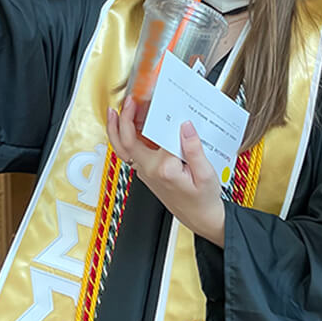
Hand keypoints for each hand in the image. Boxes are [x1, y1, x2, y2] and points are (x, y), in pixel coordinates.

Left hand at [107, 99, 226, 245]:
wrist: (201, 218)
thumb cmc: (204, 199)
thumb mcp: (206, 173)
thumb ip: (194, 149)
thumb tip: (186, 127)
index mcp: (164, 168)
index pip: (157, 136)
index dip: (160, 117)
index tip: (163, 102)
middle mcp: (150, 171)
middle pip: (127, 142)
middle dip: (124, 120)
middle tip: (128, 103)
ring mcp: (146, 173)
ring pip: (123, 150)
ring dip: (116, 130)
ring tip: (115, 113)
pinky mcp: (147, 174)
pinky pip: (129, 155)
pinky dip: (124, 140)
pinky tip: (127, 129)